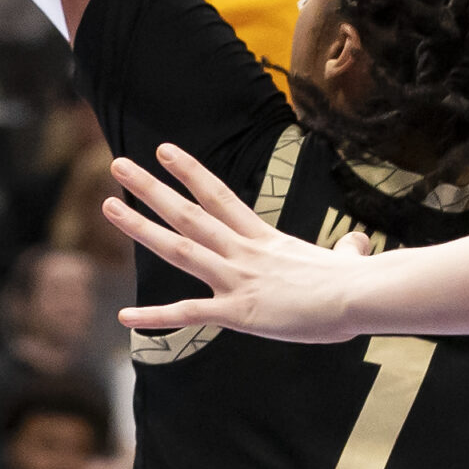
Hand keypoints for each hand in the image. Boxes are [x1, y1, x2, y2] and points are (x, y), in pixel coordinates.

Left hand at [103, 146, 366, 343]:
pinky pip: (188, 314)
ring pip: (178, 248)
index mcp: (263, 239)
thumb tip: (359, 244)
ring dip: (140, 226)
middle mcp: (243, 252)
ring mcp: (237, 279)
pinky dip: (154, 316)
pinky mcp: (238, 312)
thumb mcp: (347, 258)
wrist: (359, 296)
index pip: (218, 196)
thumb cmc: (358, 281)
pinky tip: (123, 317)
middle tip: (119, 164)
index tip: (165, 151)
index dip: (190, 172)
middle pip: (188, 213)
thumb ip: (345, 249)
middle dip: (151, 188)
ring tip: (108, 206)